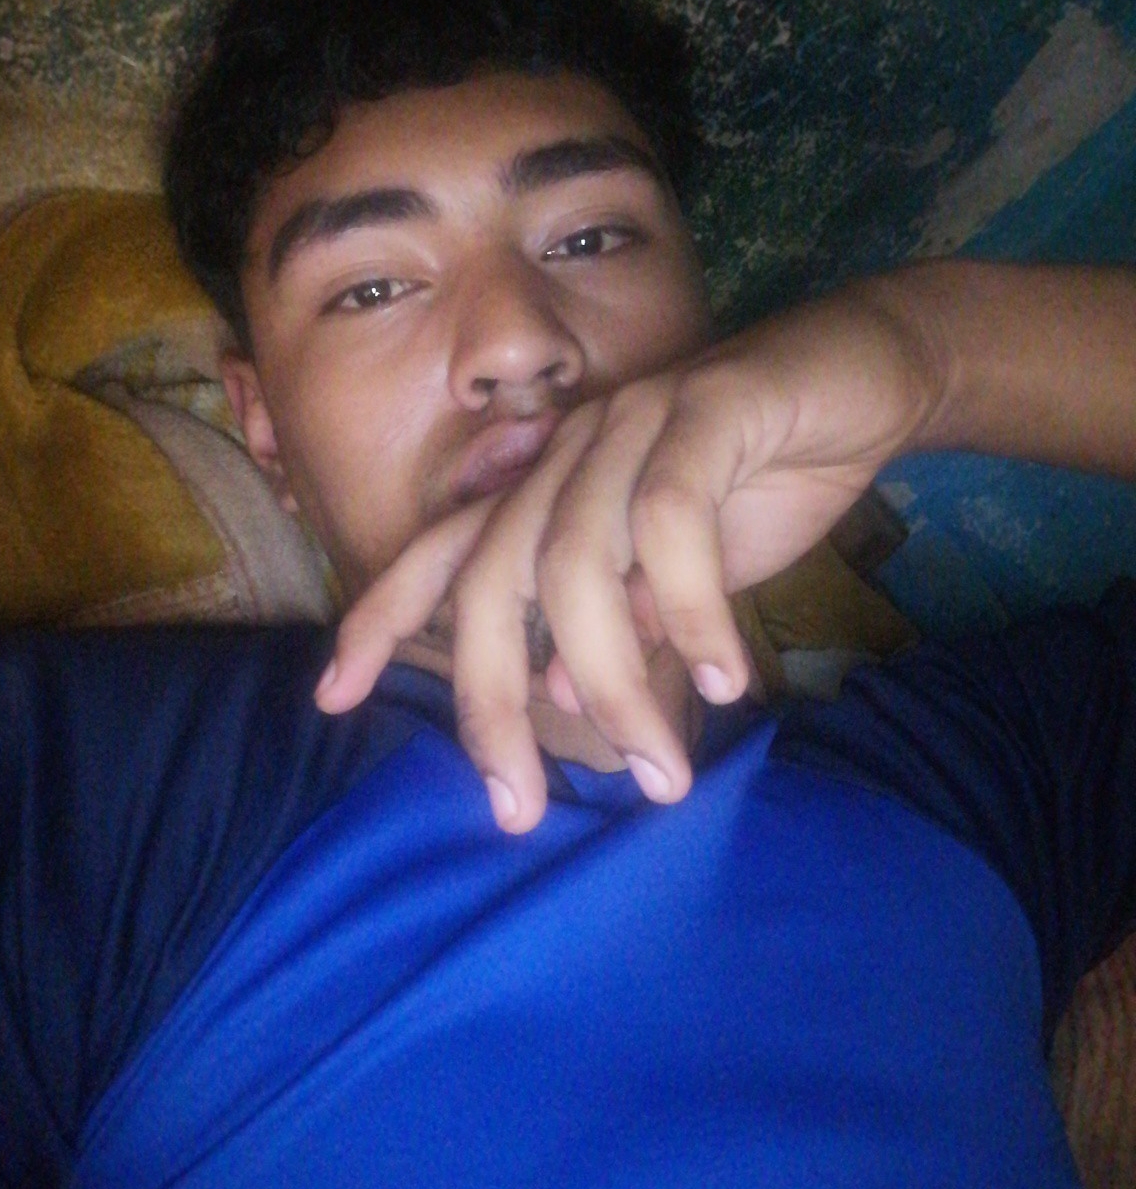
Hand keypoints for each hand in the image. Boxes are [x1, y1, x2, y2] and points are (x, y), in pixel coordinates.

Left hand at [317, 278, 940, 828]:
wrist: (858, 380)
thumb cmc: (757, 482)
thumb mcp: (676, 578)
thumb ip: (617, 629)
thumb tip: (560, 700)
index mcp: (549, 489)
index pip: (442, 553)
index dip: (377, 618)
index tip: (329, 699)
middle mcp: (568, 454)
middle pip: (490, 579)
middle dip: (488, 700)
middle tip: (515, 808)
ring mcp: (629, 425)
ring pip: (576, 564)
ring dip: (609, 683)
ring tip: (658, 770)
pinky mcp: (704, 410)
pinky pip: (671, 520)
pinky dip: (690, 609)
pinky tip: (726, 677)